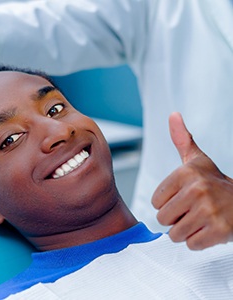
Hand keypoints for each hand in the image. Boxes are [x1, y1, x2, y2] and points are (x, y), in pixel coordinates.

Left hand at [152, 112, 232, 249]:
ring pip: (175, 234)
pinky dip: (198, 241)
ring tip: (200, 218)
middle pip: (162, 218)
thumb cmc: (213, 181)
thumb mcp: (197, 159)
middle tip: (192, 209)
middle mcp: (197, 189)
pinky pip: (191, 244)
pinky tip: (209, 228)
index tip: (183, 196)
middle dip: (175, 217)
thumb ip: (182, 139)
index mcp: (186, 173)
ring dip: (185, 230)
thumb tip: (173, 114)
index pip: (155, 201)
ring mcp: (209, 211)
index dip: (167, 202)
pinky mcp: (219, 231)